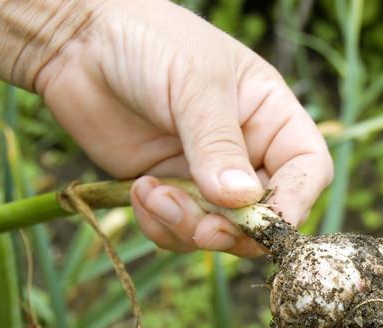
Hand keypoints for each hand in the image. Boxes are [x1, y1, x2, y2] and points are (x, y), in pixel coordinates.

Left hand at [34, 0, 333, 256]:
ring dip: (188, 228)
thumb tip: (243, 201)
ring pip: (220, 231)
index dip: (295, 202)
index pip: (307, 170)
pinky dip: (160, 225)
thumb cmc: (148, 42)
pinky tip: (138, 191)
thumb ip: (217, 144)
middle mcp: (245, 150)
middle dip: (234, 230)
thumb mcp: (193, 85)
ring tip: (153, 195)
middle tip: (203, 230)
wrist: (75, 41)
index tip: (265, 222)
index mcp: (269, 115)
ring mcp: (205, 175)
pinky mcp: (167, 190)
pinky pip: (178, 231)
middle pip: (264, 214)